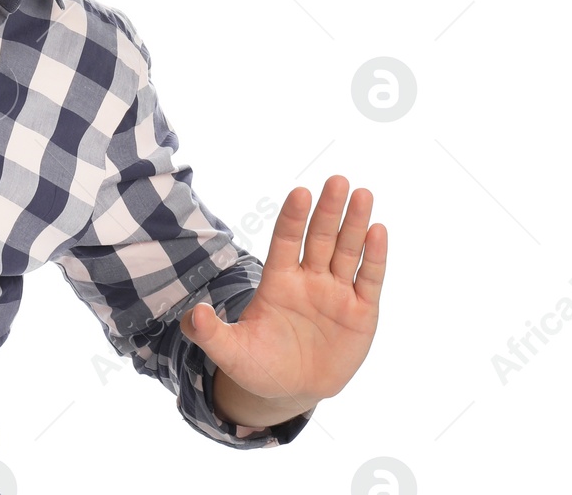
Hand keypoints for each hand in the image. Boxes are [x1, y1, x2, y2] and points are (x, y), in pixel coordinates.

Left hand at [180, 174, 385, 410]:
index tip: (300, 192)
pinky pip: (368, 280)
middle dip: (328, 210)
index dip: (292, 218)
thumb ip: (211, 333)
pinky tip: (379, 230)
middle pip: (319, 238)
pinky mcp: (361, 313)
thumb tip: (192, 316)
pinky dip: (375, 256)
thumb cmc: (259, 365)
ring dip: (356, 223)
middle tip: (337, 180)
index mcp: (278, 282)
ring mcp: (336, 294)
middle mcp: (308, 280)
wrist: (292, 391)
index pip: (284, 242)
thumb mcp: (232, 352)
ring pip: (347, 252)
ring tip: (362, 194)